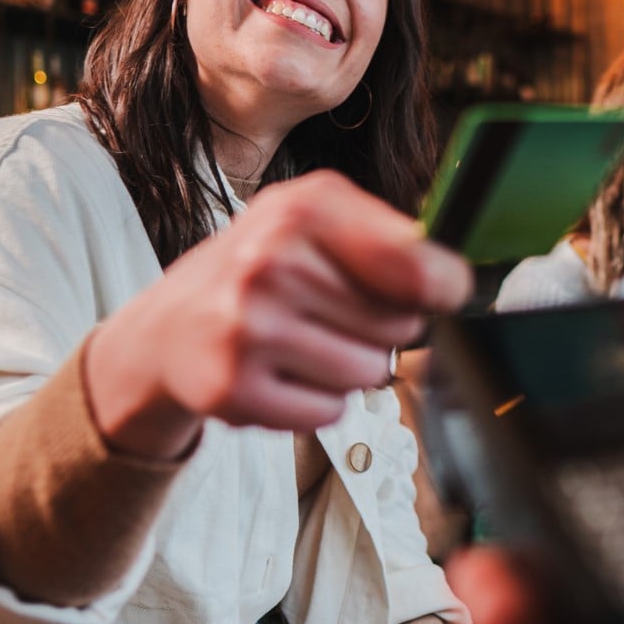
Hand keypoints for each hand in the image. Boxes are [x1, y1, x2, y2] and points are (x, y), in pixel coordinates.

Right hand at [87, 170, 470, 459]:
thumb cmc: (259, 270)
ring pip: (369, 374)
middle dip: (380, 329)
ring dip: (348, 369)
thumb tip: (456, 281)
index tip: (437, 291)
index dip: (442, 288)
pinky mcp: (233, 388)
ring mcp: (248, 328)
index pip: (418, 266)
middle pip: (401, 328)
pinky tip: (280, 374)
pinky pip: (330, 412)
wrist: (167, 328)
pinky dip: (316, 402)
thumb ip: (391, 239)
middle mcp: (270, 264)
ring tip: (302, 344)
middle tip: (330, 315)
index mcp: (303, 211)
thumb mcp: (314, 221)